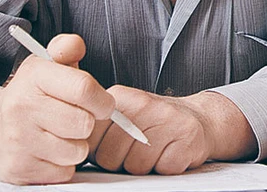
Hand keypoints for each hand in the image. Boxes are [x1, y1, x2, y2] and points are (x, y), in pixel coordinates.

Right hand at [0, 34, 115, 184]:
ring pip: (77, 151)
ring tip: (62, 134)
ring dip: (77, 145)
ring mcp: (18, 141)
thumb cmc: (32, 95)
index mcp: (34, 78)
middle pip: (84, 123)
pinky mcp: (20, 169)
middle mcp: (21, 108)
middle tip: (79, 118)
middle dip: (89, 122)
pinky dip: (63, 164)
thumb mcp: (46, 65)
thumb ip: (66, 49)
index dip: (102, 99)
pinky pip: (64, 171)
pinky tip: (50, 151)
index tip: (103, 104)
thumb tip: (75, 44)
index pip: (84, 88)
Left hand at [89, 88, 256, 174]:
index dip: (98, 152)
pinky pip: (162, 169)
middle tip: (136, 150)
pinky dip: (165, 167)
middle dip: (120, 162)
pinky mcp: (187, 138)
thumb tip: (66, 149)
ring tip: (155, 150)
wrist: (200, 118)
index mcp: (120, 98)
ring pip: (135, 166)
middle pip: (109, 157)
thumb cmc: (154, 123)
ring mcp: (167, 120)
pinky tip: (170, 152)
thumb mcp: (123, 113)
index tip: (111, 147)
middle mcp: (143, 104)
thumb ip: (96, 126)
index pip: (89, 139)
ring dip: (144, 167)